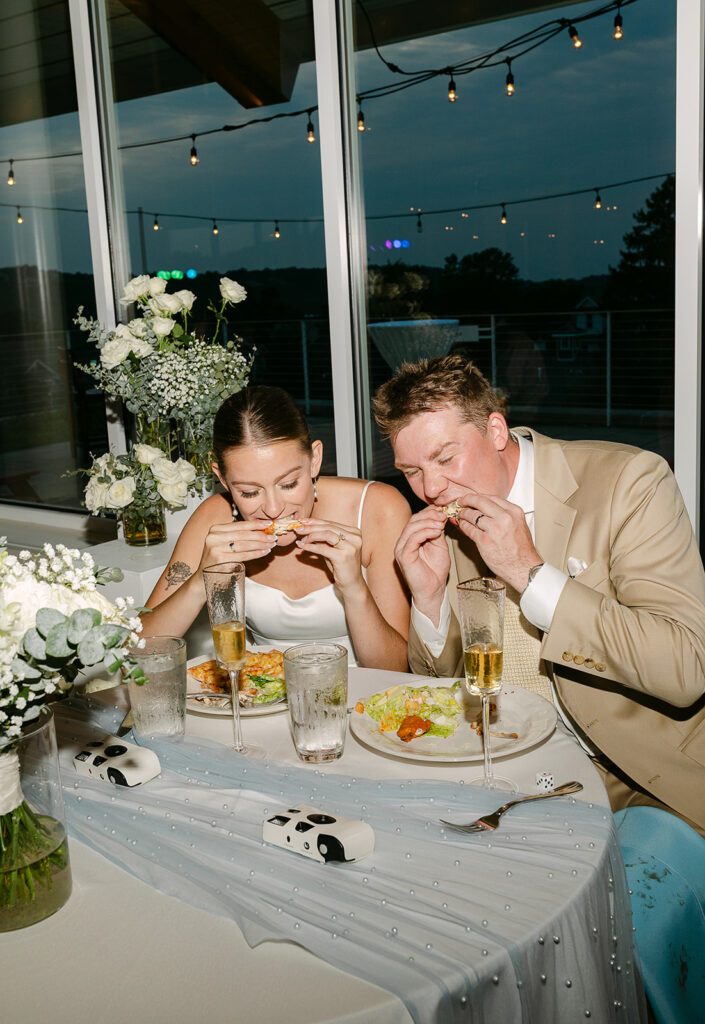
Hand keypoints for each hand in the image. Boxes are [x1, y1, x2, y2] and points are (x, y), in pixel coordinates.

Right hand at [197, 519, 274, 576]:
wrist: (204, 578)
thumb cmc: (217, 560)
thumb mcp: (223, 543)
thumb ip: (237, 535)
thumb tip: (260, 530)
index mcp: (215, 529)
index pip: (239, 525)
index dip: (255, 523)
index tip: (268, 523)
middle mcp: (213, 537)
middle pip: (243, 534)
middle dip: (260, 535)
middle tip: (273, 536)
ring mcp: (215, 548)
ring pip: (244, 545)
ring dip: (260, 544)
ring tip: (271, 544)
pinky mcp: (220, 560)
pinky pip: (243, 555)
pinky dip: (255, 553)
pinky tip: (264, 552)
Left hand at [293, 518, 363, 593]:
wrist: (351, 584)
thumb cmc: (342, 566)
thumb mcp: (333, 549)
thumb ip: (323, 539)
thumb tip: (306, 529)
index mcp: (354, 533)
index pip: (331, 523)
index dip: (316, 521)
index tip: (303, 521)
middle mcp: (354, 538)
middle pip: (328, 527)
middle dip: (311, 527)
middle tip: (298, 529)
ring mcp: (350, 547)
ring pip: (327, 534)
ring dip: (311, 536)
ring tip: (301, 539)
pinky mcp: (344, 557)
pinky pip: (323, 548)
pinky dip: (312, 547)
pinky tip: (304, 547)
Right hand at [394, 506, 448, 621]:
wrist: (433, 590)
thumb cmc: (435, 571)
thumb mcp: (440, 546)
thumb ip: (438, 532)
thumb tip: (440, 516)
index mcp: (411, 538)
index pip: (417, 519)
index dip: (430, 512)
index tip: (443, 509)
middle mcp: (403, 542)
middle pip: (413, 520)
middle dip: (430, 515)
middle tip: (443, 515)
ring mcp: (401, 548)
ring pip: (412, 527)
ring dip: (428, 522)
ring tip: (441, 523)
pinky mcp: (403, 556)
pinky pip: (412, 539)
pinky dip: (425, 532)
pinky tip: (437, 532)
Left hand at [454, 493, 540, 591]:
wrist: (524, 568)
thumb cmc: (522, 550)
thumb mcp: (519, 525)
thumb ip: (505, 515)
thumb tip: (488, 510)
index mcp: (514, 512)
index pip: (492, 497)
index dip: (479, 497)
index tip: (473, 499)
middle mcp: (505, 518)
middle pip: (480, 501)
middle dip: (467, 500)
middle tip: (461, 502)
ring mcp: (494, 529)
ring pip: (471, 515)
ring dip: (463, 514)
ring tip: (460, 515)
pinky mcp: (484, 540)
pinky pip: (468, 528)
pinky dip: (463, 526)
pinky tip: (462, 525)